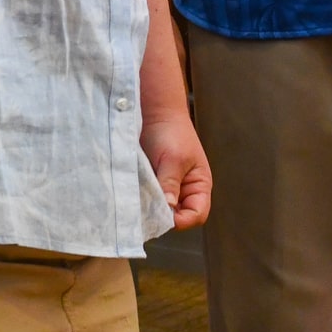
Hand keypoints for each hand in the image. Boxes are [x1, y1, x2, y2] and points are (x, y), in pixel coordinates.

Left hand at [141, 114, 211, 229]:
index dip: (183, 220)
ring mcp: (168, 185)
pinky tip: (133, 193)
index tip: (164, 216)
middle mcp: (185, 189)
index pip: (197, 214)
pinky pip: (149, 196)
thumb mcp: (173, 159)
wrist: (154, 111)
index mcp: (199, 185)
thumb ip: (170, 185)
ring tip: (138, 202)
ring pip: (161, 207)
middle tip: (147, 212)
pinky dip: (142, 197)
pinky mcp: (152, 180)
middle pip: (179, 215)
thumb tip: (167, 210)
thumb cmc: (171, 131)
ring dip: (151, 206)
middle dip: (164, 215)